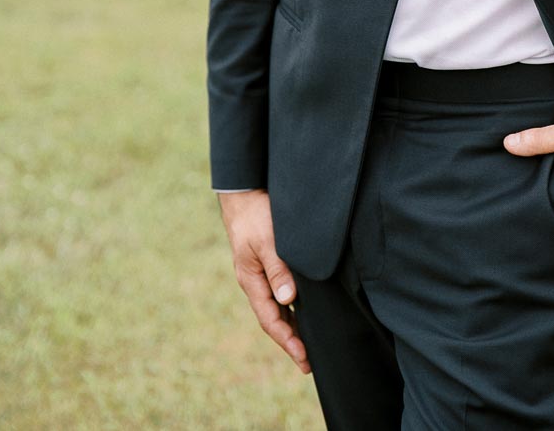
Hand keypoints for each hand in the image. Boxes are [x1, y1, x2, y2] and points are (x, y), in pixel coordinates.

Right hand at [217, 189, 310, 372]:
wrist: (245, 191)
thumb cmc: (255, 214)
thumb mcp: (267, 241)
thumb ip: (277, 269)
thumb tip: (288, 300)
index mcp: (251, 281)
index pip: (271, 320)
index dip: (288, 341)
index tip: (304, 359)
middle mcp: (255, 281)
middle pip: (274, 318)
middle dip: (291, 340)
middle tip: (308, 361)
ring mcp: (261, 273)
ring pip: (278, 306)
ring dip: (292, 324)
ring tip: (309, 342)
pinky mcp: (268, 262)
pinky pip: (281, 291)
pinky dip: (292, 305)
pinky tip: (304, 308)